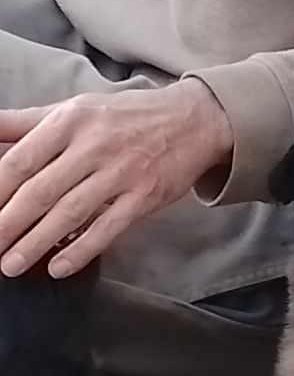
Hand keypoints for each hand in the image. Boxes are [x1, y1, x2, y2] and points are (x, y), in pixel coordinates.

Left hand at [0, 78, 232, 278]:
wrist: (192, 122)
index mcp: (68, 122)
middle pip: (41, 192)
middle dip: (9, 223)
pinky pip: (108, 228)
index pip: (22, 160)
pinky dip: (82, 250)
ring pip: (70, 213)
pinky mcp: (144, 197)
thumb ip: (27, 122)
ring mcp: (120, 174)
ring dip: (37, 243)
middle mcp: (93, 148)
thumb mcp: (75, 108)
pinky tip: (59, 266)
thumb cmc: (129, 117)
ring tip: (13, 264)